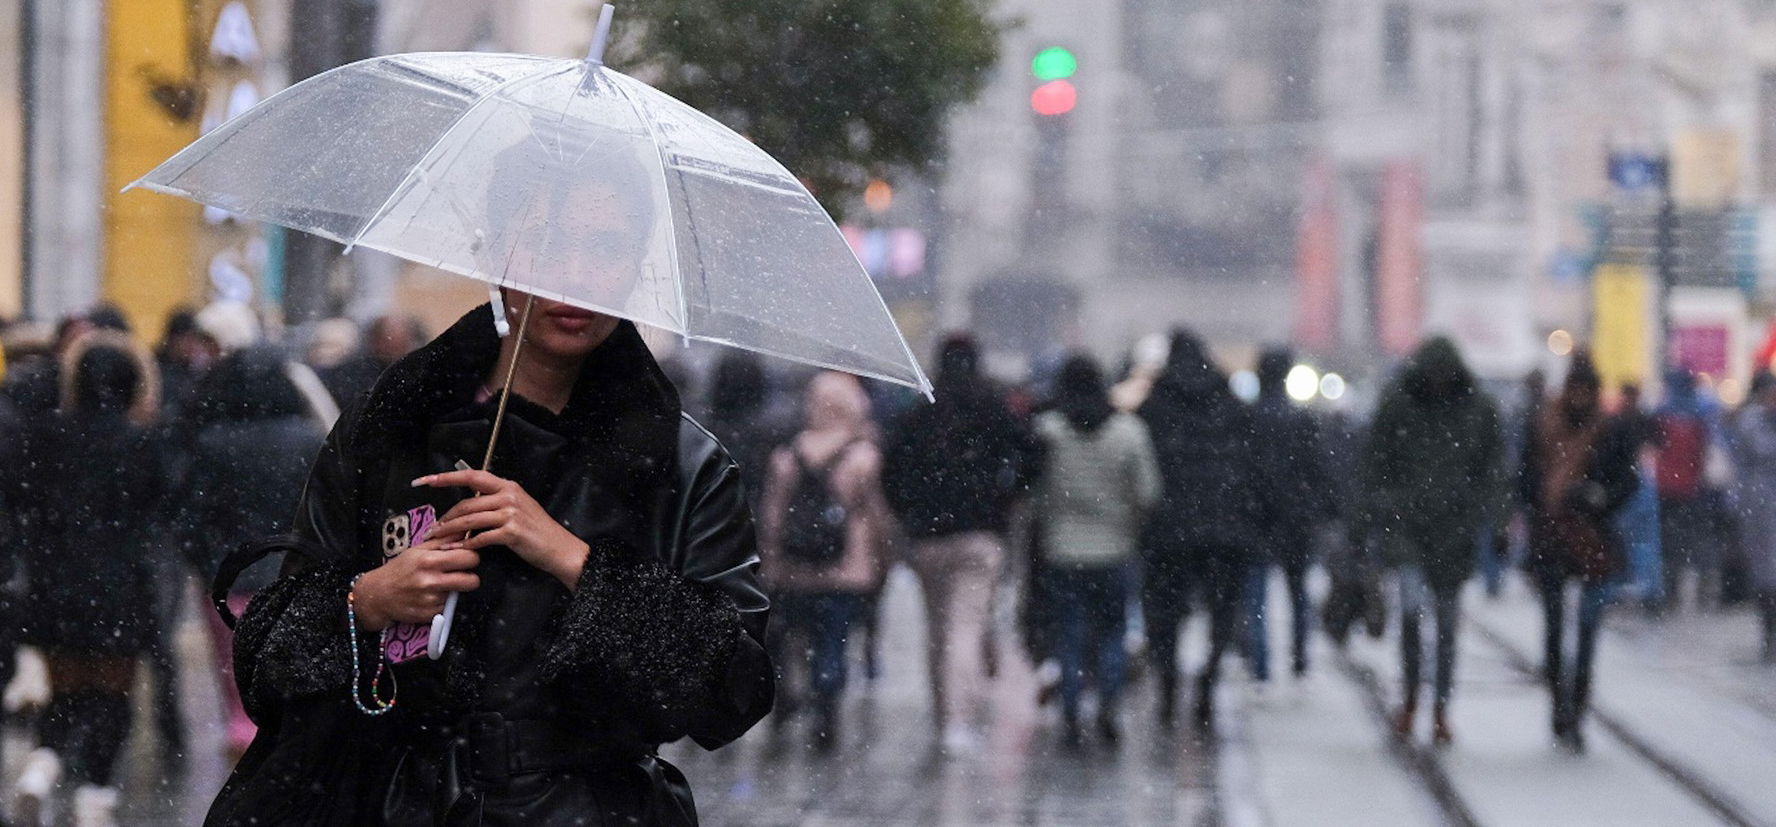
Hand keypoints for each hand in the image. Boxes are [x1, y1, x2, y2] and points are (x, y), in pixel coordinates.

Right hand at [351, 536, 480, 631]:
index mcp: (429, 561)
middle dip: (470, 577)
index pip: (469, 558)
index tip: (466, 558)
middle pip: (472, 581)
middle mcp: (430, 581)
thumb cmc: (398, 570)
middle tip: (460, 574)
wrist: (377, 595)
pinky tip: (431, 596)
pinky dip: (443, 603)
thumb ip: (443, 540)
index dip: (471, 557)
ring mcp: (431, 600)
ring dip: (454, 590)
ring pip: (461, 595)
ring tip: (439, 585)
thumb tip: (464, 530)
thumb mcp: (418, 550)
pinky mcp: (430, 615)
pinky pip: (448, 607)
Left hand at [414, 469, 590, 588]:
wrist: (560, 548)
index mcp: (509, 486)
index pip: (472, 476)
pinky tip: (457, 550)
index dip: (447, 477)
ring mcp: (511, 513)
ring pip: (469, 520)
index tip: (426, 479)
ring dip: (450, 532)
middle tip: (431, 529)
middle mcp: (509, 495)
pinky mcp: (511, 532)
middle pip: (467, 503)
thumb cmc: (538, 531)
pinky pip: (480, 538)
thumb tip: (471, 505)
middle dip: (445, 517)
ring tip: (438, 541)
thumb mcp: (519, 508)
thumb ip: (496, 503)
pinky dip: (466, 545)